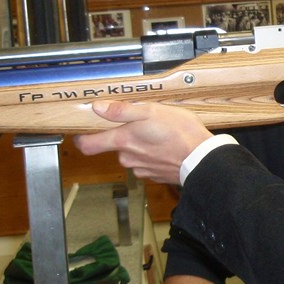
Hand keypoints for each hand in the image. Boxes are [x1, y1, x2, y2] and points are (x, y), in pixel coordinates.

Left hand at [73, 101, 212, 184]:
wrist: (202, 159)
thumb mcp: (151, 111)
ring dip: (140, 146)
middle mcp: (128, 158)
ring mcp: (141, 169)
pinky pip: (146, 163)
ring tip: (159, 134)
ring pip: (132, 155)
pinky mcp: (155, 175)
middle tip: (141, 123)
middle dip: (124, 136)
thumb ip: (122, 110)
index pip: (87, 145)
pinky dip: (153, 155)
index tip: (83, 130)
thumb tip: (97, 108)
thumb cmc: (179, 132)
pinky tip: (166, 147)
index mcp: (123, 141)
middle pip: (114, 147)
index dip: (81, 138)